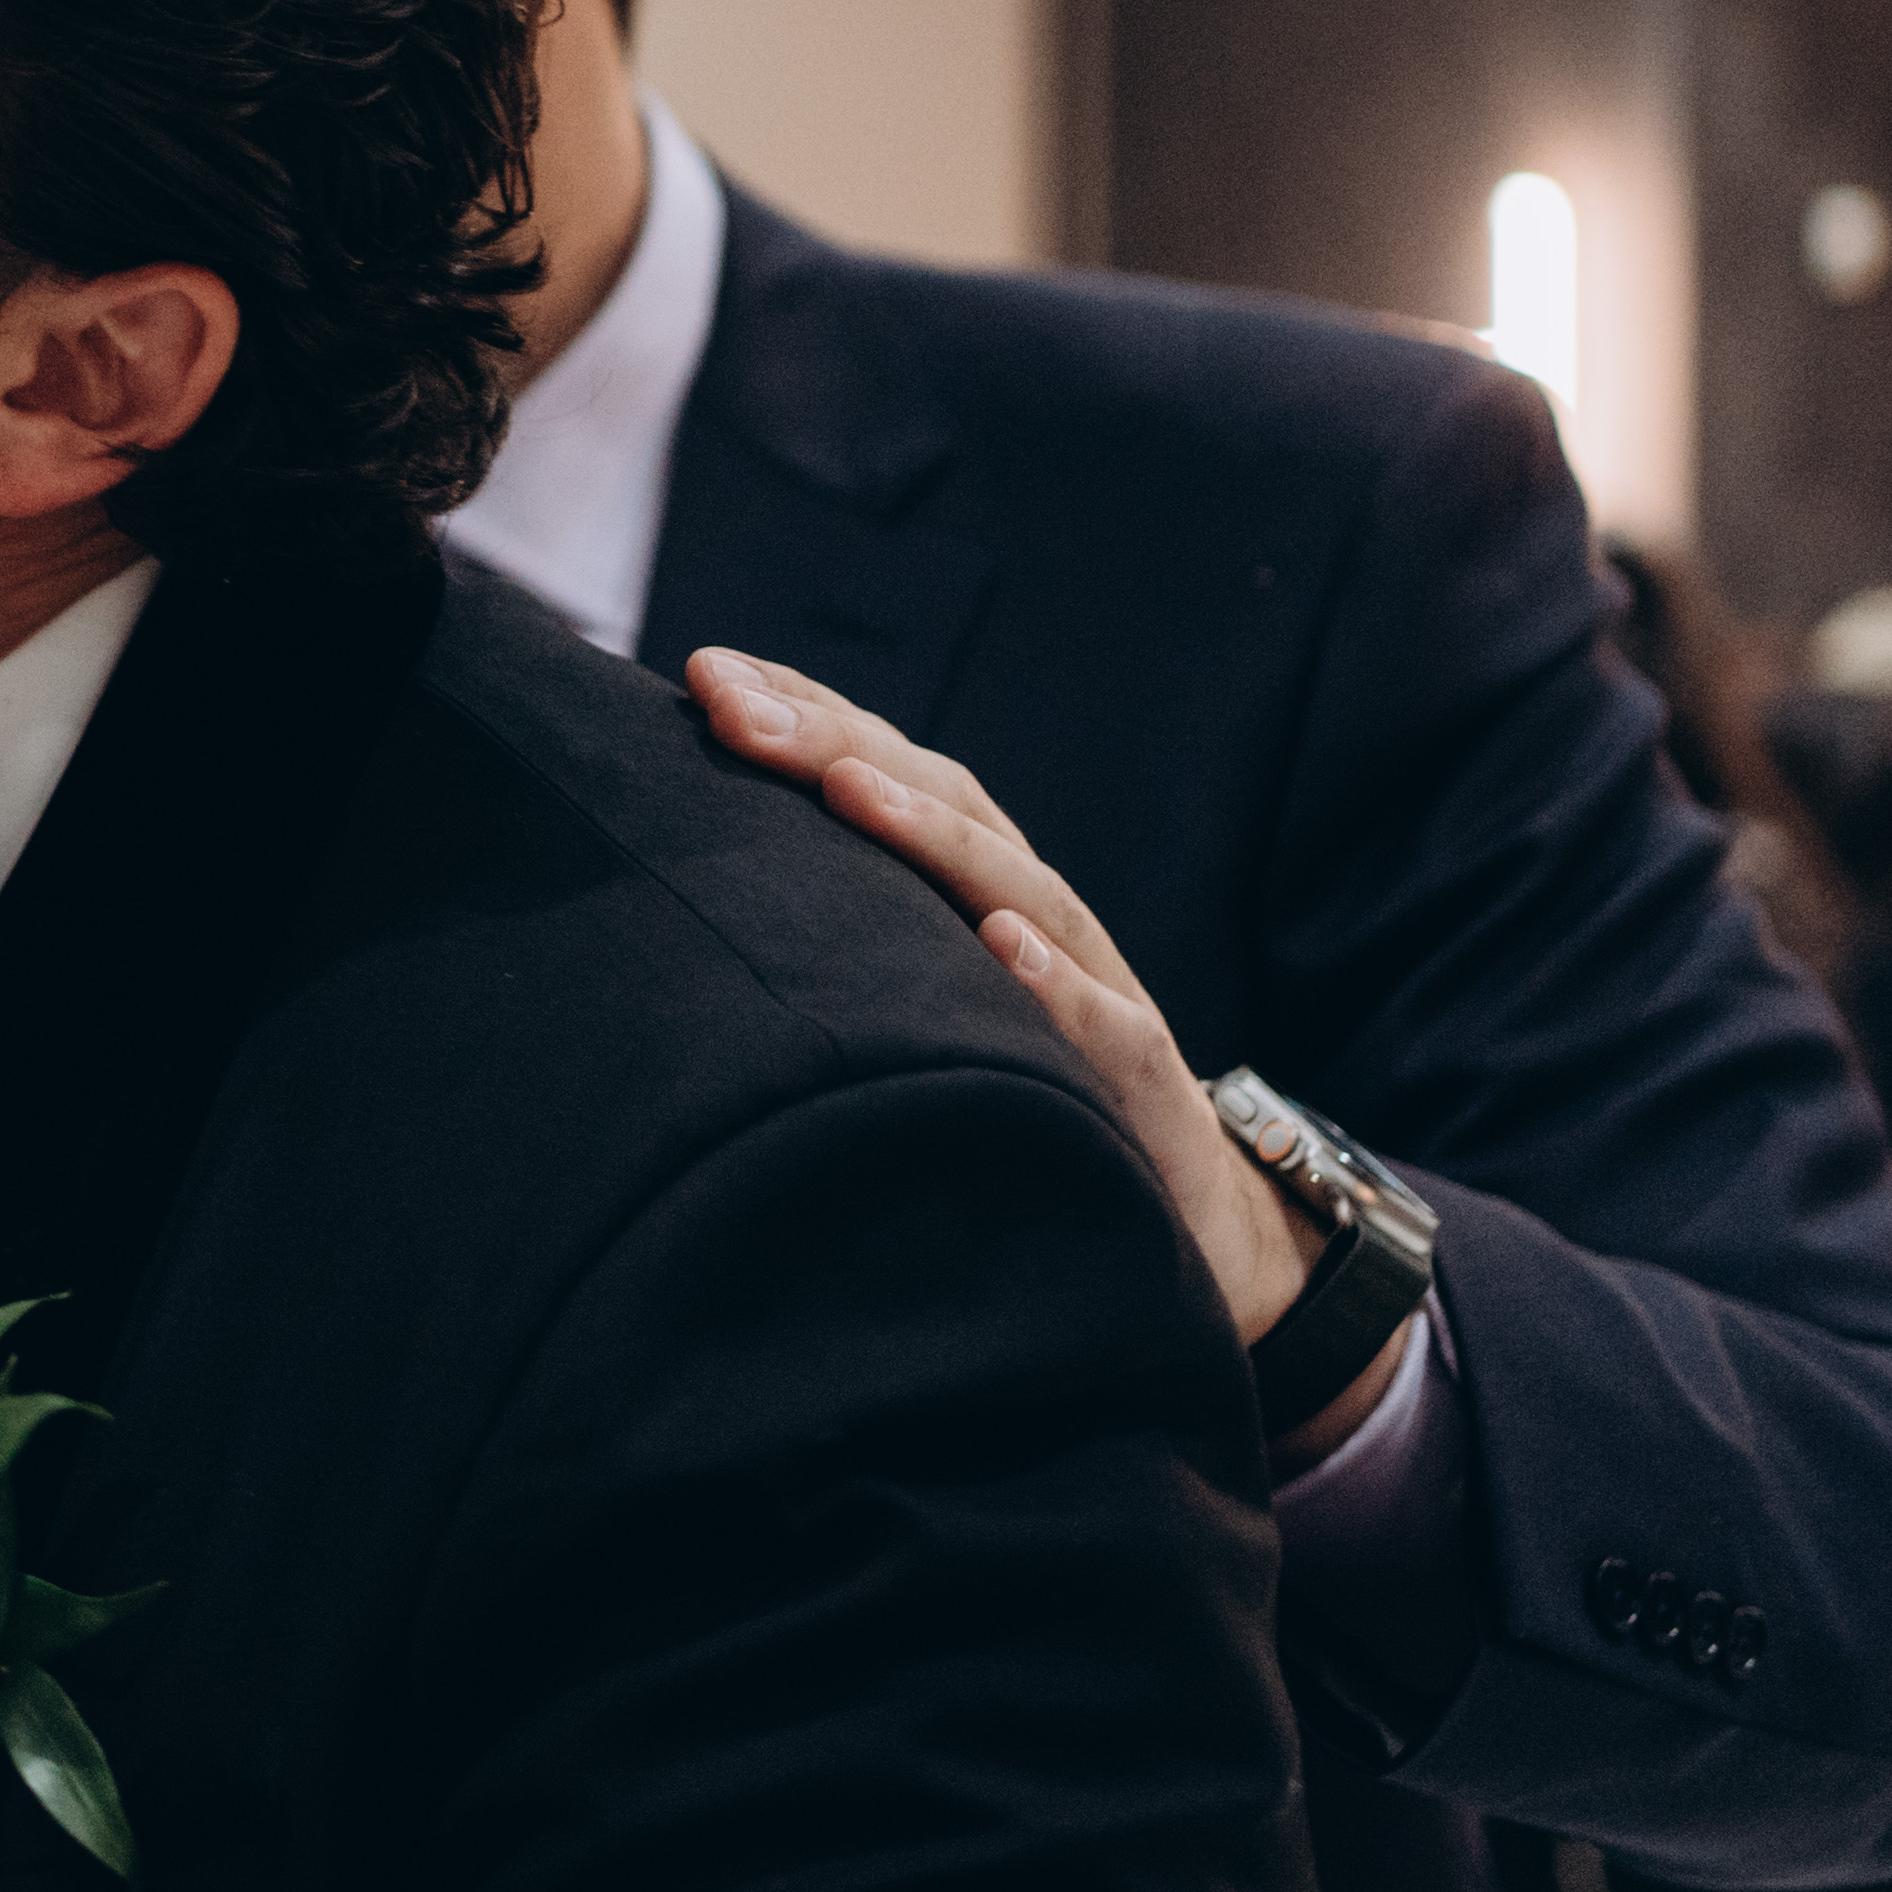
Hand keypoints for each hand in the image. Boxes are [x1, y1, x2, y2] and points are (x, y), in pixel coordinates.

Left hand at [685, 651, 1359, 1429]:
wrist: (1192, 1217)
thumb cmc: (1030, 1094)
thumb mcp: (929, 1004)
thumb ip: (852, 938)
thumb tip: (699, 889)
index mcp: (975, 892)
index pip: (888, 776)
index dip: (805, 717)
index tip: (706, 673)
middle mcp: (1034, 918)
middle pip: (941, 806)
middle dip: (834, 741)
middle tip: (731, 700)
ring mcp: (1098, 995)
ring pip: (1022, 893)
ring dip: (934, 836)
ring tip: (848, 788)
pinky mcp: (1144, 1087)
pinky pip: (1108, 1030)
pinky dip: (1058, 986)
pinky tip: (1006, 949)